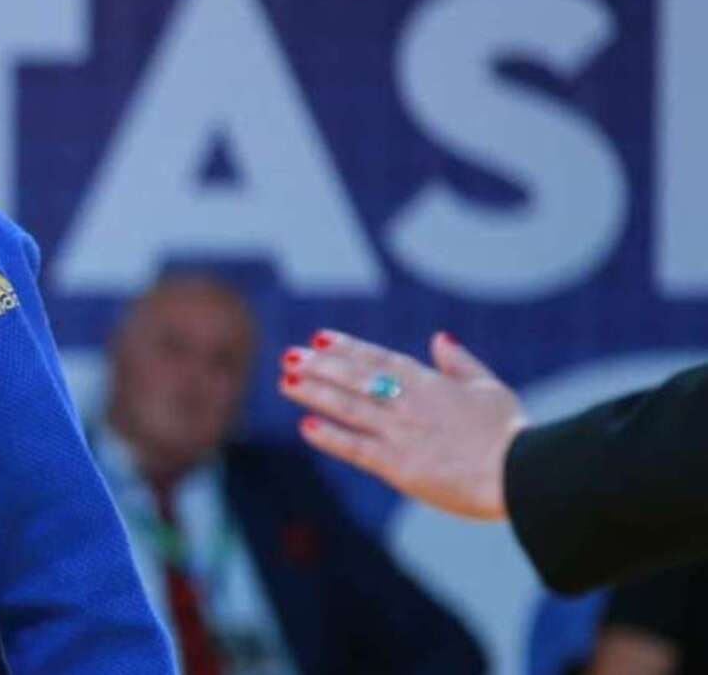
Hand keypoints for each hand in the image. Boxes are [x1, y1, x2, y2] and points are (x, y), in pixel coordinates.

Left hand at [280, 330, 526, 520]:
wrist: (526, 474)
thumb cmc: (513, 435)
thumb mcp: (490, 390)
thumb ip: (461, 364)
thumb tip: (439, 338)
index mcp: (431, 384)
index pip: (381, 360)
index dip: (348, 348)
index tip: (320, 338)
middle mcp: (409, 404)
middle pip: (356, 378)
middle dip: (320, 365)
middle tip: (290, 355)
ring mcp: (401, 433)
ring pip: (348, 407)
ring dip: (315, 392)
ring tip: (286, 380)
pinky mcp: (399, 466)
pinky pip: (357, 448)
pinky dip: (330, 436)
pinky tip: (306, 426)